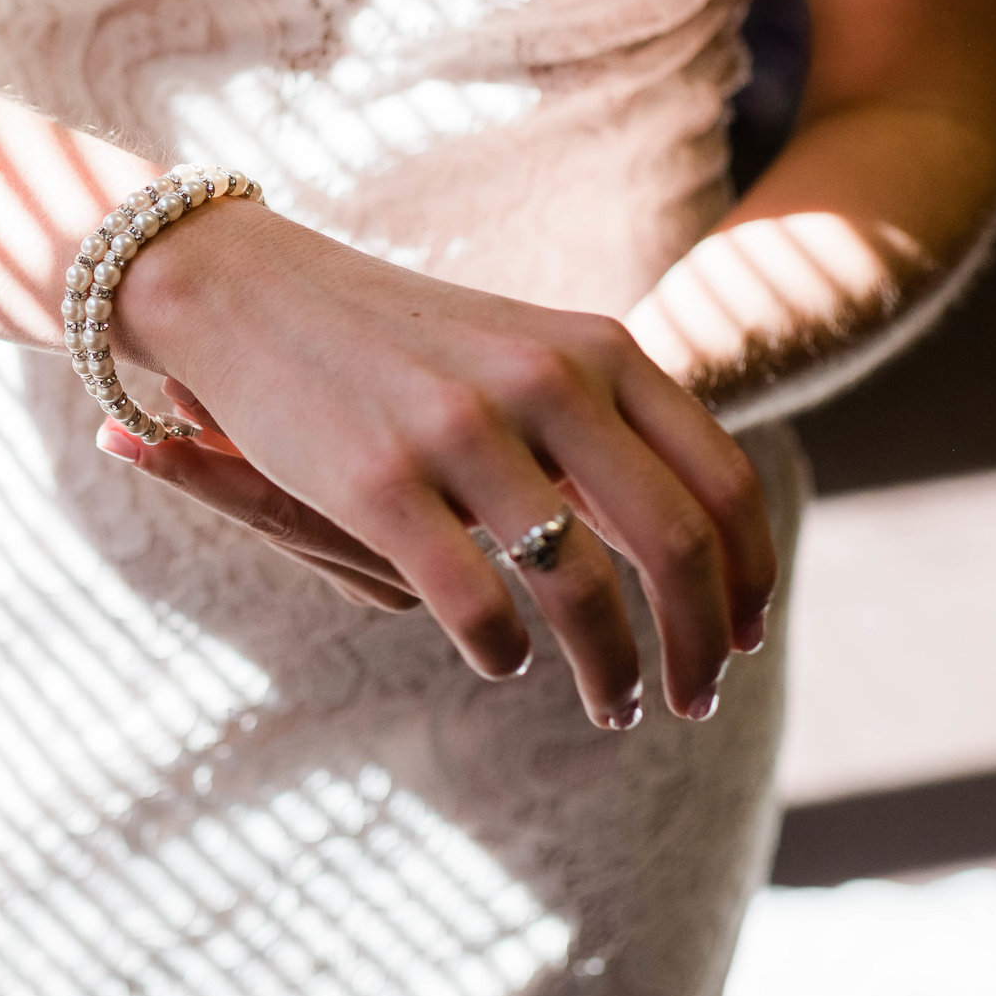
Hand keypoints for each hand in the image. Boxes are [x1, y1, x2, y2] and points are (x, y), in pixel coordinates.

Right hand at [107, 200, 775, 728]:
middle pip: (676, 545)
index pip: (720, 481)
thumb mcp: (518, 353)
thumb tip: (693, 542)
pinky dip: (504, 653)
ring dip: (611, 670)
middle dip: (701, 645)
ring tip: (613, 706)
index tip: (744, 639)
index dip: (749, 578)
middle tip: (694, 702)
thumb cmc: (392, 340)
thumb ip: (603, 429)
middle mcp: (545, 380)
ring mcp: (461, 429)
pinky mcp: (378, 481)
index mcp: (595, 348)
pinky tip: (504, 661)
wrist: (247, 288)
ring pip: (582, 588)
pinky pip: (477, 604)